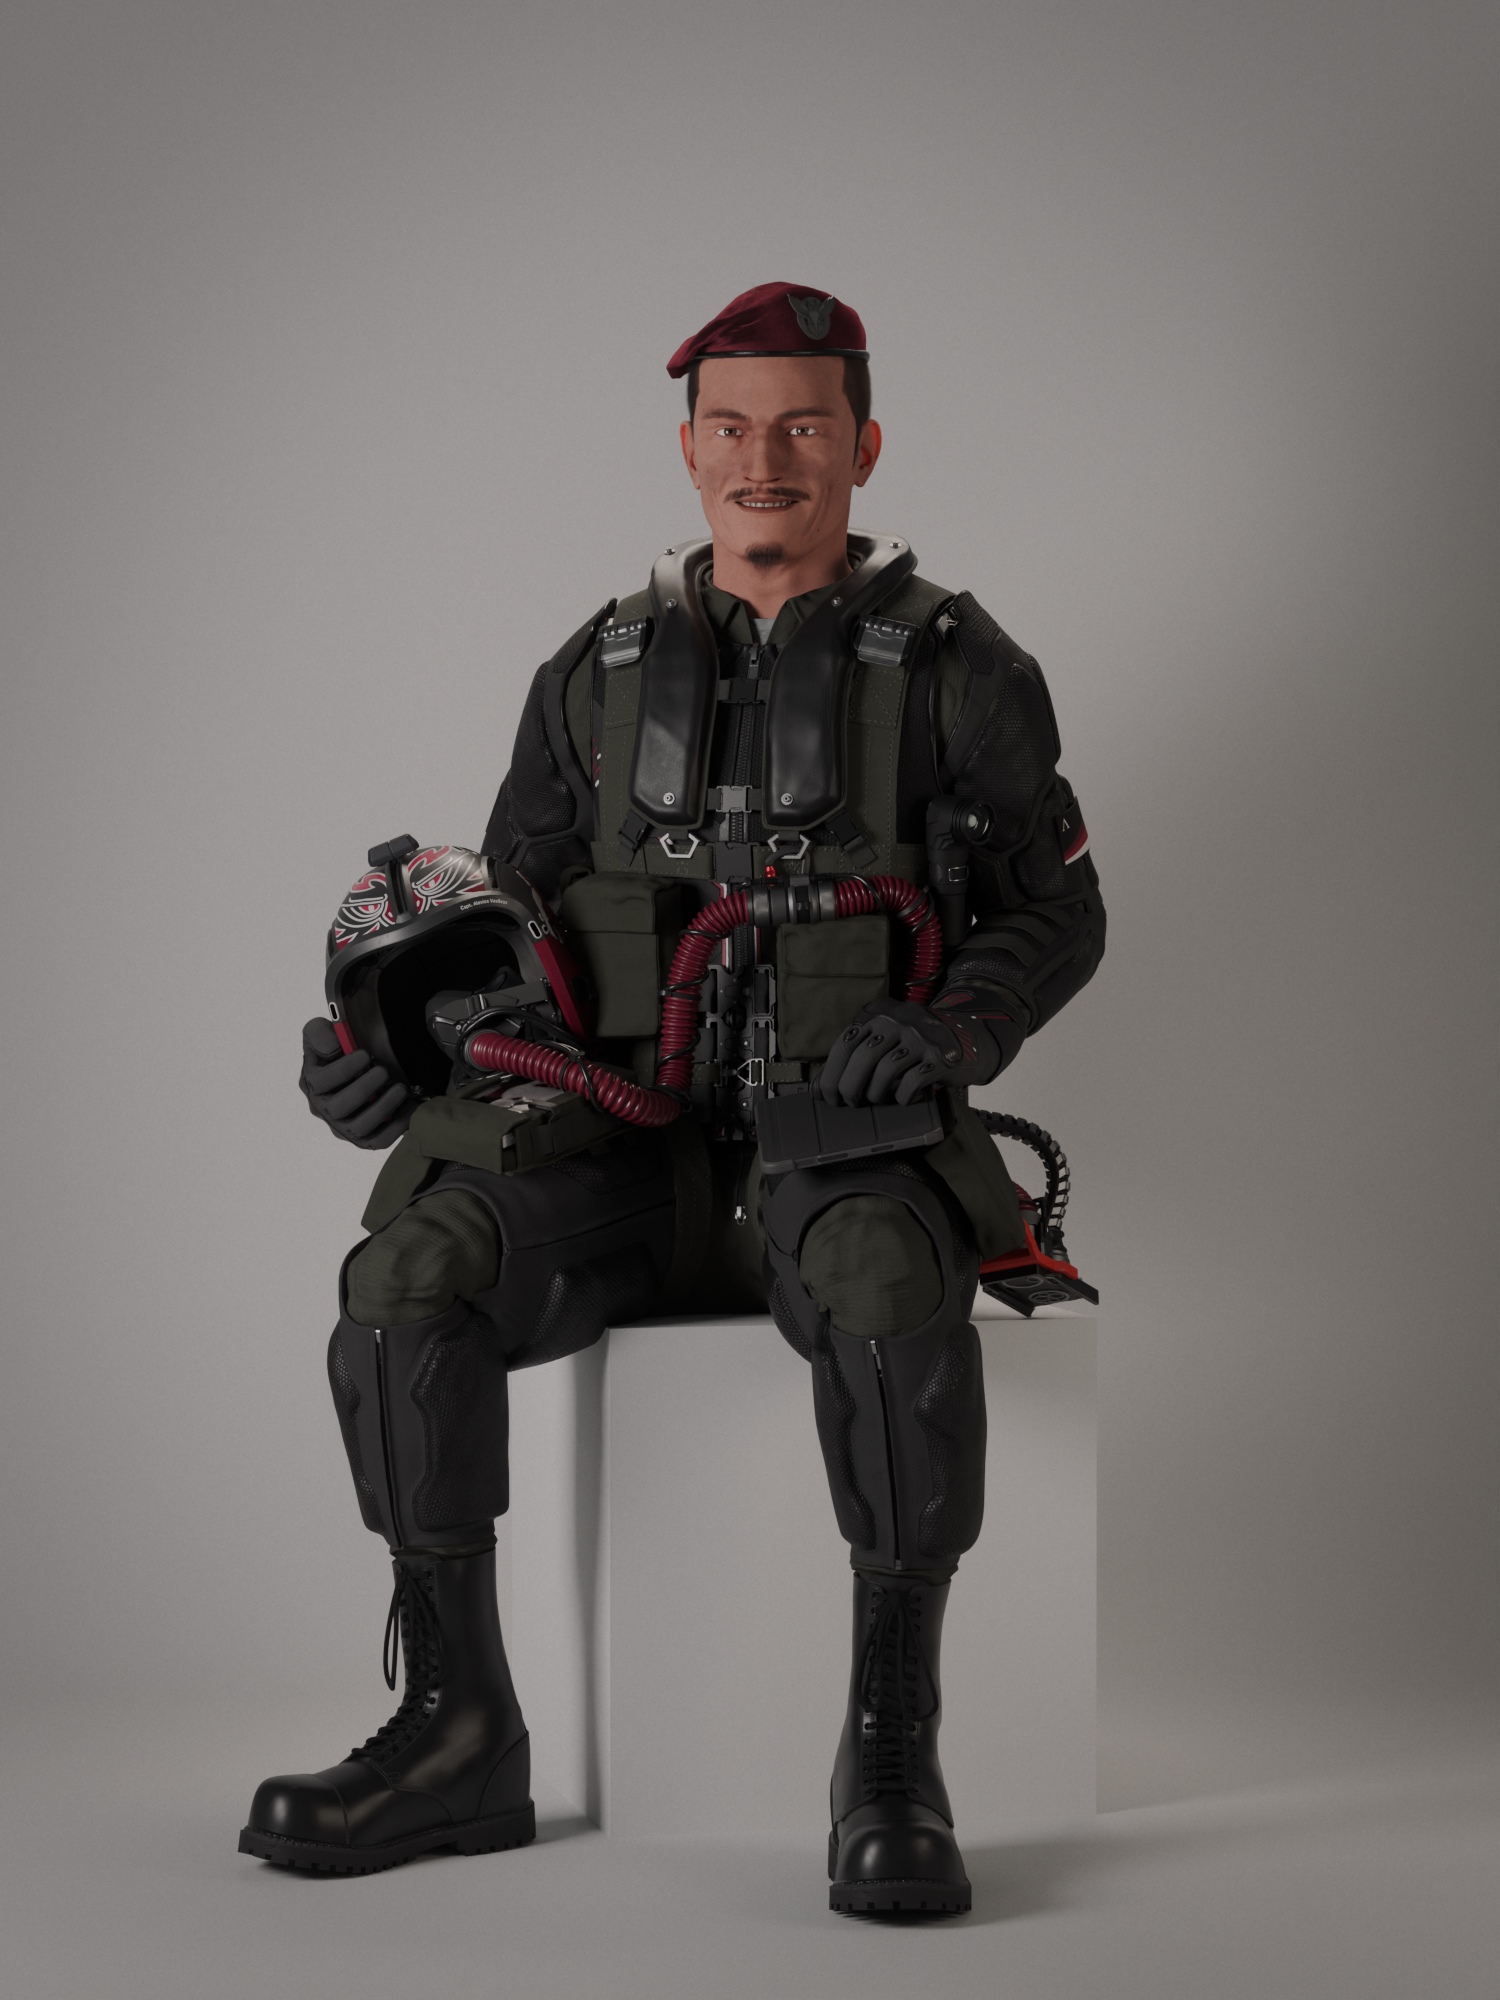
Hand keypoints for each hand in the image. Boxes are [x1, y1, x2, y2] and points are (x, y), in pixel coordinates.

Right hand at [299, 1018, 414, 1148]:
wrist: (360, 1068)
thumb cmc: (339, 1053)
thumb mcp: (322, 1033)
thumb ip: (319, 1033)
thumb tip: (332, 1046)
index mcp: (312, 1084)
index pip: (319, 1083)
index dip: (343, 1070)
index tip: (364, 1055)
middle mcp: (324, 1110)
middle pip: (337, 1109)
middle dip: (363, 1088)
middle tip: (382, 1071)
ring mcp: (343, 1128)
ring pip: (359, 1128)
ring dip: (382, 1107)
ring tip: (399, 1088)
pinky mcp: (364, 1139)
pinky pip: (379, 1141)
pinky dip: (397, 1127)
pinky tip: (410, 1106)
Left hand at [816, 1000, 997, 1106]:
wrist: (966, 1037)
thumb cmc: (914, 1044)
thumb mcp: (885, 1038)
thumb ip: (855, 1056)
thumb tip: (820, 1089)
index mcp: (878, 1012)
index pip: (845, 1043)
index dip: (831, 1074)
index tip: (826, 1096)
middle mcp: (897, 1019)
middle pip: (862, 1057)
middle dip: (849, 1087)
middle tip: (849, 1103)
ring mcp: (919, 1036)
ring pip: (884, 1071)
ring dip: (876, 1094)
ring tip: (878, 1099)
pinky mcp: (939, 1055)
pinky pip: (910, 1083)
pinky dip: (902, 1097)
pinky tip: (904, 1097)